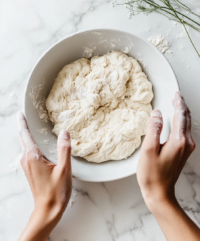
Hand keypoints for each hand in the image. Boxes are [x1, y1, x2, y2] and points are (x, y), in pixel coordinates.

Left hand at [18, 112, 71, 240]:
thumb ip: (64, 149)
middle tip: (32, 115)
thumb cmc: (56, 191)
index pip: (25, 135)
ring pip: (28, 146)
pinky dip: (35, 144)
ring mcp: (27, 165)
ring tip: (39, 127)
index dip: (23, 122)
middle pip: (26, 138)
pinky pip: (31, 152)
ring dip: (32, 136)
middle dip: (27, 126)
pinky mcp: (30, 170)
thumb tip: (64, 132)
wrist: (48, 210)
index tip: (20, 113)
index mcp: (33, 157)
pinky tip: (44, 144)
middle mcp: (26, 159)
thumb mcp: (64, 169)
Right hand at [137, 91, 194, 209]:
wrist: (160, 193)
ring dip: (182, 113)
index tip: (175, 94)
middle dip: (182, 106)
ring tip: (176, 105)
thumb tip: (157, 114)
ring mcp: (186, 148)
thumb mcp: (148, 149)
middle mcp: (186, 143)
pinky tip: (175, 121)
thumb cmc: (152, 174)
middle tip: (176, 96)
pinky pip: (185, 132)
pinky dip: (181, 122)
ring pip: (187, 125)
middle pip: (186, 119)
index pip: (180, 115)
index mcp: (179, 140)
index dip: (178, 103)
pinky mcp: (183, 152)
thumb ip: (153, 129)